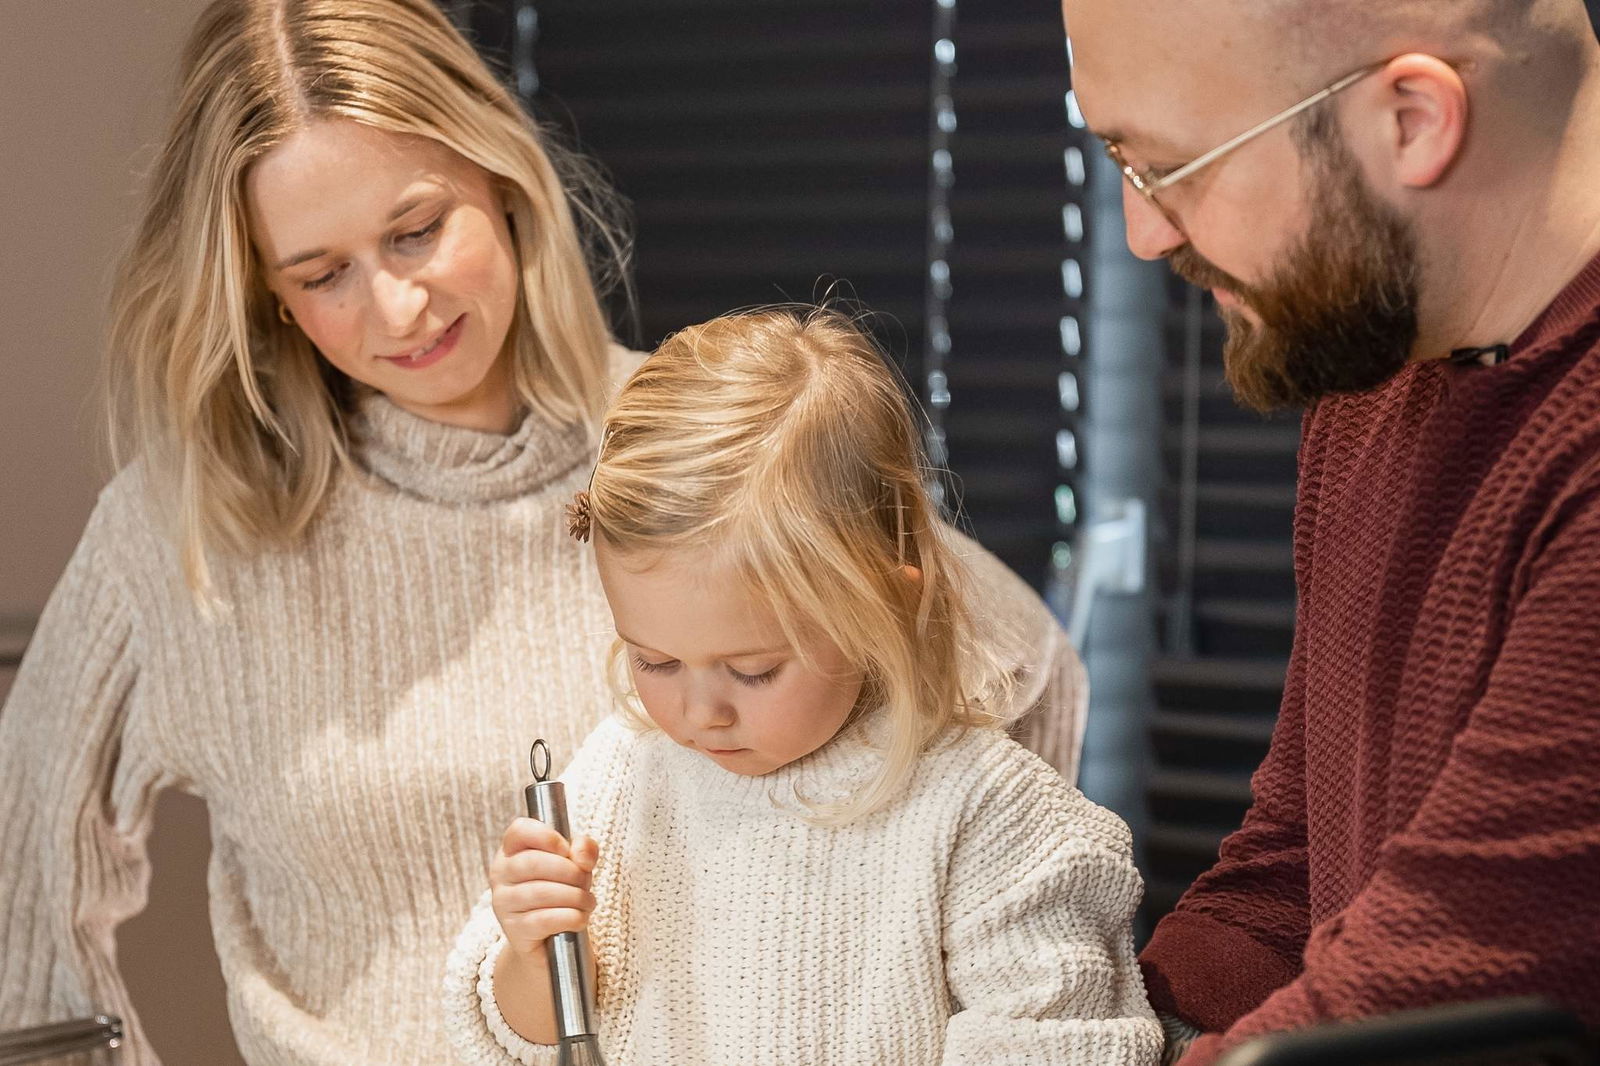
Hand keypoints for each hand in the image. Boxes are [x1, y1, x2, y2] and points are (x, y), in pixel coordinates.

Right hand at [489, 818, 599, 959]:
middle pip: (535, 862)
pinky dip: (572, 917)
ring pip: (542, 892)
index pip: (520, 830)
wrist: (551, 938)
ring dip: (576, 897)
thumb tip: (582, 859)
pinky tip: (580, 918)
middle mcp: (500, 873)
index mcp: (512, 850)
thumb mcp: (575, 862)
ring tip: (587, 901)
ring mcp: (503, 903)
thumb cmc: (562, 889)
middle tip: (585, 881)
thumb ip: (583, 848)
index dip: (547, 836)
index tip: (567, 850)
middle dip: (571, 871)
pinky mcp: (514, 930)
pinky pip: (546, 919)